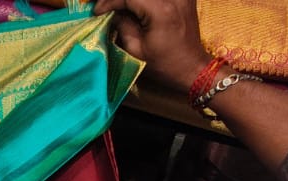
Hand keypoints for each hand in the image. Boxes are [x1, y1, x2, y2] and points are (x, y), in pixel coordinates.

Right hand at [92, 0, 208, 96]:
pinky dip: (145, 1)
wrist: (190, 66)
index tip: (97, 11)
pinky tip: (135, 6)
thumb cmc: (162, 64)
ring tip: (119, 6)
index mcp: (162, 11)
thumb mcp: (135, 49)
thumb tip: (111, 12)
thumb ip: (122, 25)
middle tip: (104, 5)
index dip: (110, 1)